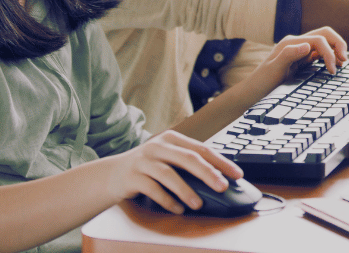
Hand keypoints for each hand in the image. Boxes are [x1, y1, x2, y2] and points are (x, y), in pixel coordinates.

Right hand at [105, 130, 242, 213]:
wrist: (111, 174)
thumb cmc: (148, 167)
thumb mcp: (168, 159)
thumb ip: (189, 164)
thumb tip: (220, 178)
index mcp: (172, 139)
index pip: (202, 148)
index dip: (221, 161)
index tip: (237, 174)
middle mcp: (158, 146)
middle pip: (187, 158)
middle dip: (208, 173)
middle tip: (222, 187)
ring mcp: (143, 160)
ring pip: (169, 174)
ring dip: (186, 190)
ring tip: (198, 204)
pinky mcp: (131, 176)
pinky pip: (152, 189)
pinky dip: (167, 200)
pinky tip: (177, 209)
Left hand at [250, 26, 348, 91]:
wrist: (253, 92)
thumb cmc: (262, 82)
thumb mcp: (274, 69)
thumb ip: (289, 54)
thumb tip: (307, 45)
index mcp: (291, 42)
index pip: (318, 39)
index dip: (329, 52)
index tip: (332, 70)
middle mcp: (297, 43)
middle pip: (324, 34)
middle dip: (338, 43)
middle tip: (345, 60)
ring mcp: (300, 51)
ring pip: (324, 42)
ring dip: (336, 49)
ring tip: (342, 63)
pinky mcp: (302, 60)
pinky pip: (320, 53)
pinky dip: (330, 56)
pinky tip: (333, 66)